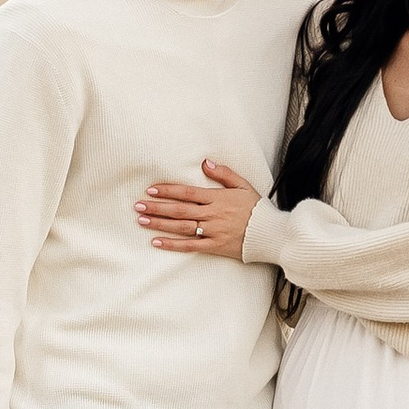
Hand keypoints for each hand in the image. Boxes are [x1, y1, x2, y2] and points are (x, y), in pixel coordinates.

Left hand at [135, 158, 260, 260]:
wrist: (270, 233)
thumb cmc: (256, 208)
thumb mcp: (243, 185)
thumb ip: (223, 173)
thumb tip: (205, 163)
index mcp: (217, 198)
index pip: (187, 193)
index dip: (168, 191)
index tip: (151, 190)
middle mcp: (212, 214)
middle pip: (179, 210)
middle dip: (157, 207)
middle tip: (138, 205)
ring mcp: (212, 231)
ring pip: (181, 227)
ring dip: (160, 223)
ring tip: (142, 220)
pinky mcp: (214, 246)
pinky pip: (190, 246)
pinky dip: (173, 244)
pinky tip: (157, 242)